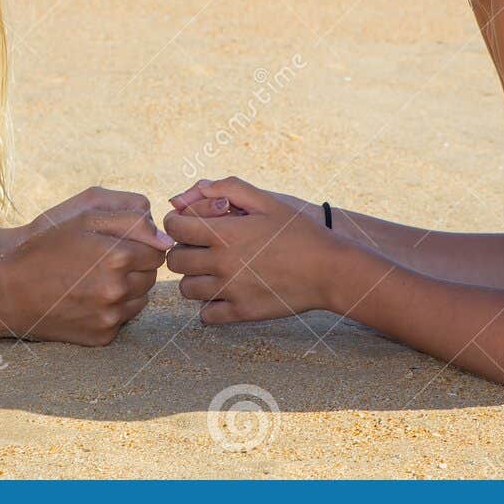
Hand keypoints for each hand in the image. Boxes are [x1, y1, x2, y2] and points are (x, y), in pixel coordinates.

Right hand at [0, 190, 172, 345]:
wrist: (10, 291)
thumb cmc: (47, 247)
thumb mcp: (85, 219)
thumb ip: (131, 222)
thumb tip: (166, 240)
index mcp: (119, 256)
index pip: (158, 252)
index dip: (141, 246)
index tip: (120, 245)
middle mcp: (119, 289)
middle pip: (152, 276)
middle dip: (136, 267)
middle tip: (106, 261)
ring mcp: (111, 316)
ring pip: (141, 299)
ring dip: (128, 289)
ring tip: (96, 280)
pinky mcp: (103, 336)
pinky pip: (124, 319)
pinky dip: (113, 309)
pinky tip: (89, 299)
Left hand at [162, 176, 336, 322]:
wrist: (330, 269)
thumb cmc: (298, 231)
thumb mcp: (266, 201)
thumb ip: (227, 189)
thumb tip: (190, 192)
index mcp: (224, 233)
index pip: (174, 227)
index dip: (176, 223)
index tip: (188, 225)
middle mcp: (221, 262)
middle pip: (175, 260)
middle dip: (183, 250)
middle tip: (200, 248)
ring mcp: (230, 290)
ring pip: (186, 289)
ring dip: (194, 278)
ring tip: (212, 271)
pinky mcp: (242, 312)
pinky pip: (206, 315)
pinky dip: (209, 305)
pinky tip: (224, 293)